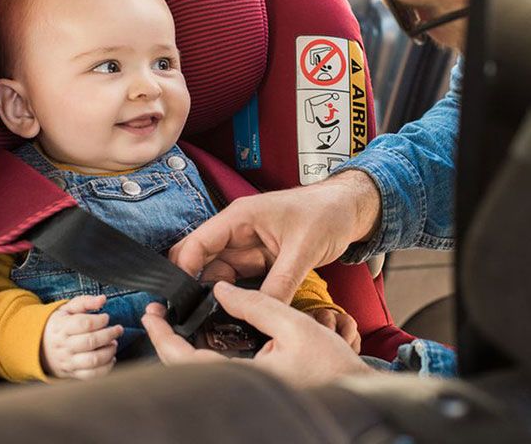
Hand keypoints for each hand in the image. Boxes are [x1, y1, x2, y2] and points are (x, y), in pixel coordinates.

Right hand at [41, 295, 123, 379]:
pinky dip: (106, 368)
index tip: (106, 317)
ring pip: (93, 360)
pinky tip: (110, 358)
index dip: (100, 320)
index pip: (84, 323)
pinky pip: (92, 375)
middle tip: (118, 330)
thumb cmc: (59, 325)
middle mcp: (64, 345)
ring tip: (113, 343)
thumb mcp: (67, 309)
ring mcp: (68, 361)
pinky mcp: (73, 373)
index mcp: (61, 327)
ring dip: (109, 351)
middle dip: (109, 334)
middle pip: (91, 341)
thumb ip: (85, 302)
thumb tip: (102, 299)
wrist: (40, 347)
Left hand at [141, 282, 372, 386]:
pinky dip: (202, 356)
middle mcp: (240, 390)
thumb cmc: (332, 365)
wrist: (356, 393)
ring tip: (175, 321)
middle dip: (166, 342)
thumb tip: (222, 289)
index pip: (186, 361)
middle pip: (186, 370)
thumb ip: (256, 304)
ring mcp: (245, 393)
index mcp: (245, 378)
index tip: (152, 314)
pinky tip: (203, 337)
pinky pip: (216, 375)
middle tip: (158, 315)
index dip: (163, 337)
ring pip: (199, 373)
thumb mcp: (295, 325)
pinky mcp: (252, 392)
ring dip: (182, 349)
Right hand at [169, 170, 380, 302]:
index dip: (184, 271)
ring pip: (217, 274)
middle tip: (194, 317)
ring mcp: (247, 247)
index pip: (197, 243)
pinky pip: (238, 281)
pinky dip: (235, 296)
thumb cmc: (326, 214)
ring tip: (214, 321)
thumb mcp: (303, 250)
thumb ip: (280, 283)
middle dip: (194, 286)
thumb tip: (262, 312)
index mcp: (239, 218)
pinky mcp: (259, 260)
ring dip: (215, 295)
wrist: (348, 210)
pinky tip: (235, 314)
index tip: (181, 301)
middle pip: (201, 260)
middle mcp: (237, 232)